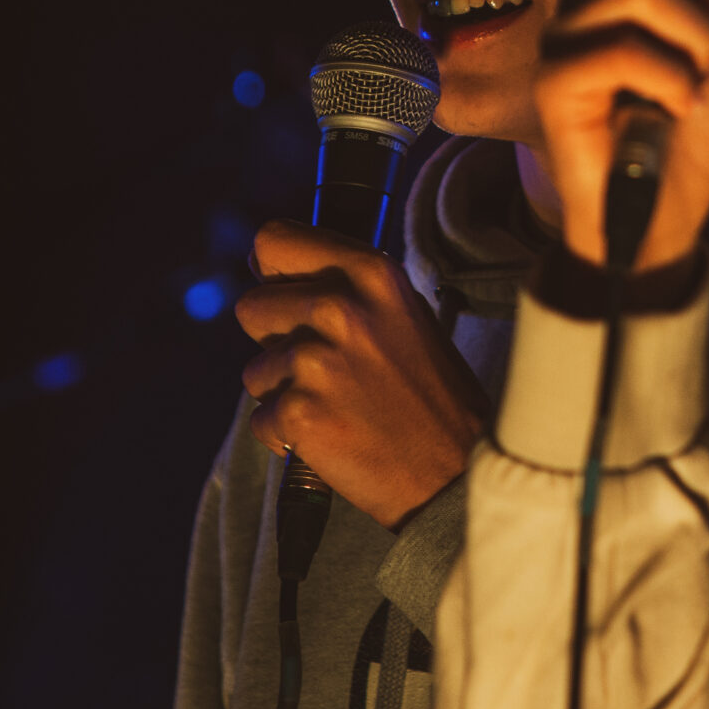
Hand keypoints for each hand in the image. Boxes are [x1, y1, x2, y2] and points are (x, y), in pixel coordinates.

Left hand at [236, 220, 488, 528]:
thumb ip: (343, 286)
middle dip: (276, 340)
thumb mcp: (402, 312)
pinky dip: (288, 434)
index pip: (273, 240)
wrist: (457, 469)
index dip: (273, 271)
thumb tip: (268, 268)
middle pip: (251, 307)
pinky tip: (333, 436)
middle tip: (326, 368)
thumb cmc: (431, 391)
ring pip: (254, 370)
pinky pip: (261, 419)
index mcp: (370, 272)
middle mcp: (338, 306)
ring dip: (284, 392)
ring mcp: (315, 360)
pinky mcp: (298, 412)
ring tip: (338, 405)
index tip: (287, 295)